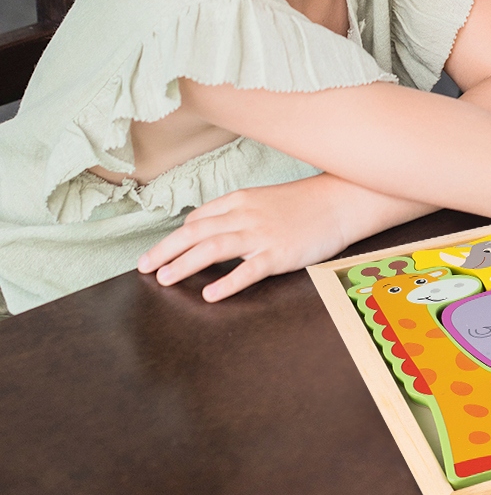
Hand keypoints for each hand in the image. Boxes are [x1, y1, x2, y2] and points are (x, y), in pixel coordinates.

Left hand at [138, 174, 374, 302]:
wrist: (342, 200)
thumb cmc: (305, 202)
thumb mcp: (265, 199)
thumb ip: (235, 211)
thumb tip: (202, 225)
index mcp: (241, 200)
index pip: (198, 219)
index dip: (175, 238)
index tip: (158, 254)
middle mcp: (246, 215)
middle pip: (196, 232)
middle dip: (165, 250)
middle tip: (143, 268)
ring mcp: (262, 234)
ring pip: (213, 248)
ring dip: (184, 264)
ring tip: (164, 279)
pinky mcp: (280, 254)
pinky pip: (249, 269)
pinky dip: (228, 282)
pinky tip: (210, 295)